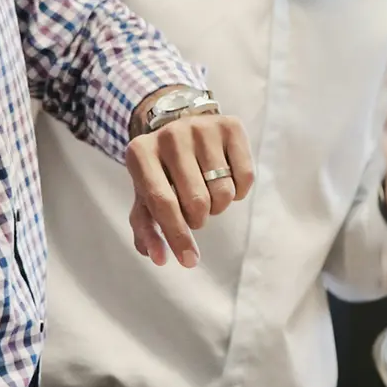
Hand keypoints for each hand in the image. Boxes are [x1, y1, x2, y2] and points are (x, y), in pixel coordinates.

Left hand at [124, 114, 253, 267]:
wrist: (180, 125)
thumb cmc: (161, 171)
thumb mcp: (145, 196)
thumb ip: (147, 228)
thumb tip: (160, 258)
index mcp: (140, 153)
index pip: (162, 202)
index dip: (177, 235)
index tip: (189, 261)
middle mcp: (170, 135)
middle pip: (197, 202)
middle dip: (198, 219)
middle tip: (194, 212)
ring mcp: (202, 127)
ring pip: (223, 193)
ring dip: (218, 206)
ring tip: (207, 194)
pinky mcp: (231, 126)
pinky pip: (245, 178)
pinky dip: (238, 191)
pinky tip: (225, 180)